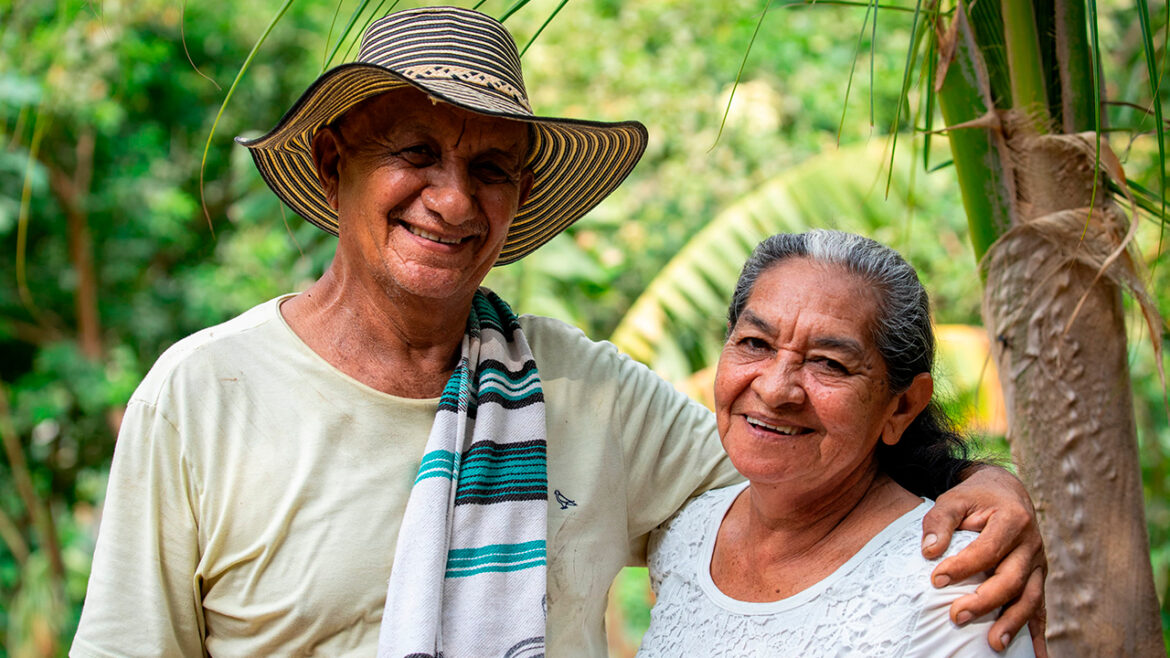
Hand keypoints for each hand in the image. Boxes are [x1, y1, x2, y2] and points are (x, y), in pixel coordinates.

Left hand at [921, 465, 1047, 655]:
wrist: (1006, 492)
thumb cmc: (975, 498)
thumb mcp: (954, 498)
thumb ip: (939, 521)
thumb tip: (929, 551)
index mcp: (1013, 520)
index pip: (988, 550)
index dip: (963, 567)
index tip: (936, 580)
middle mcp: (1031, 544)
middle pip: (1012, 579)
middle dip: (985, 601)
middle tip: (955, 617)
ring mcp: (1038, 563)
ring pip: (1031, 597)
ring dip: (1013, 622)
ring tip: (994, 644)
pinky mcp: (1038, 578)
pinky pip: (1041, 608)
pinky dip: (1038, 633)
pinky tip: (1036, 656)